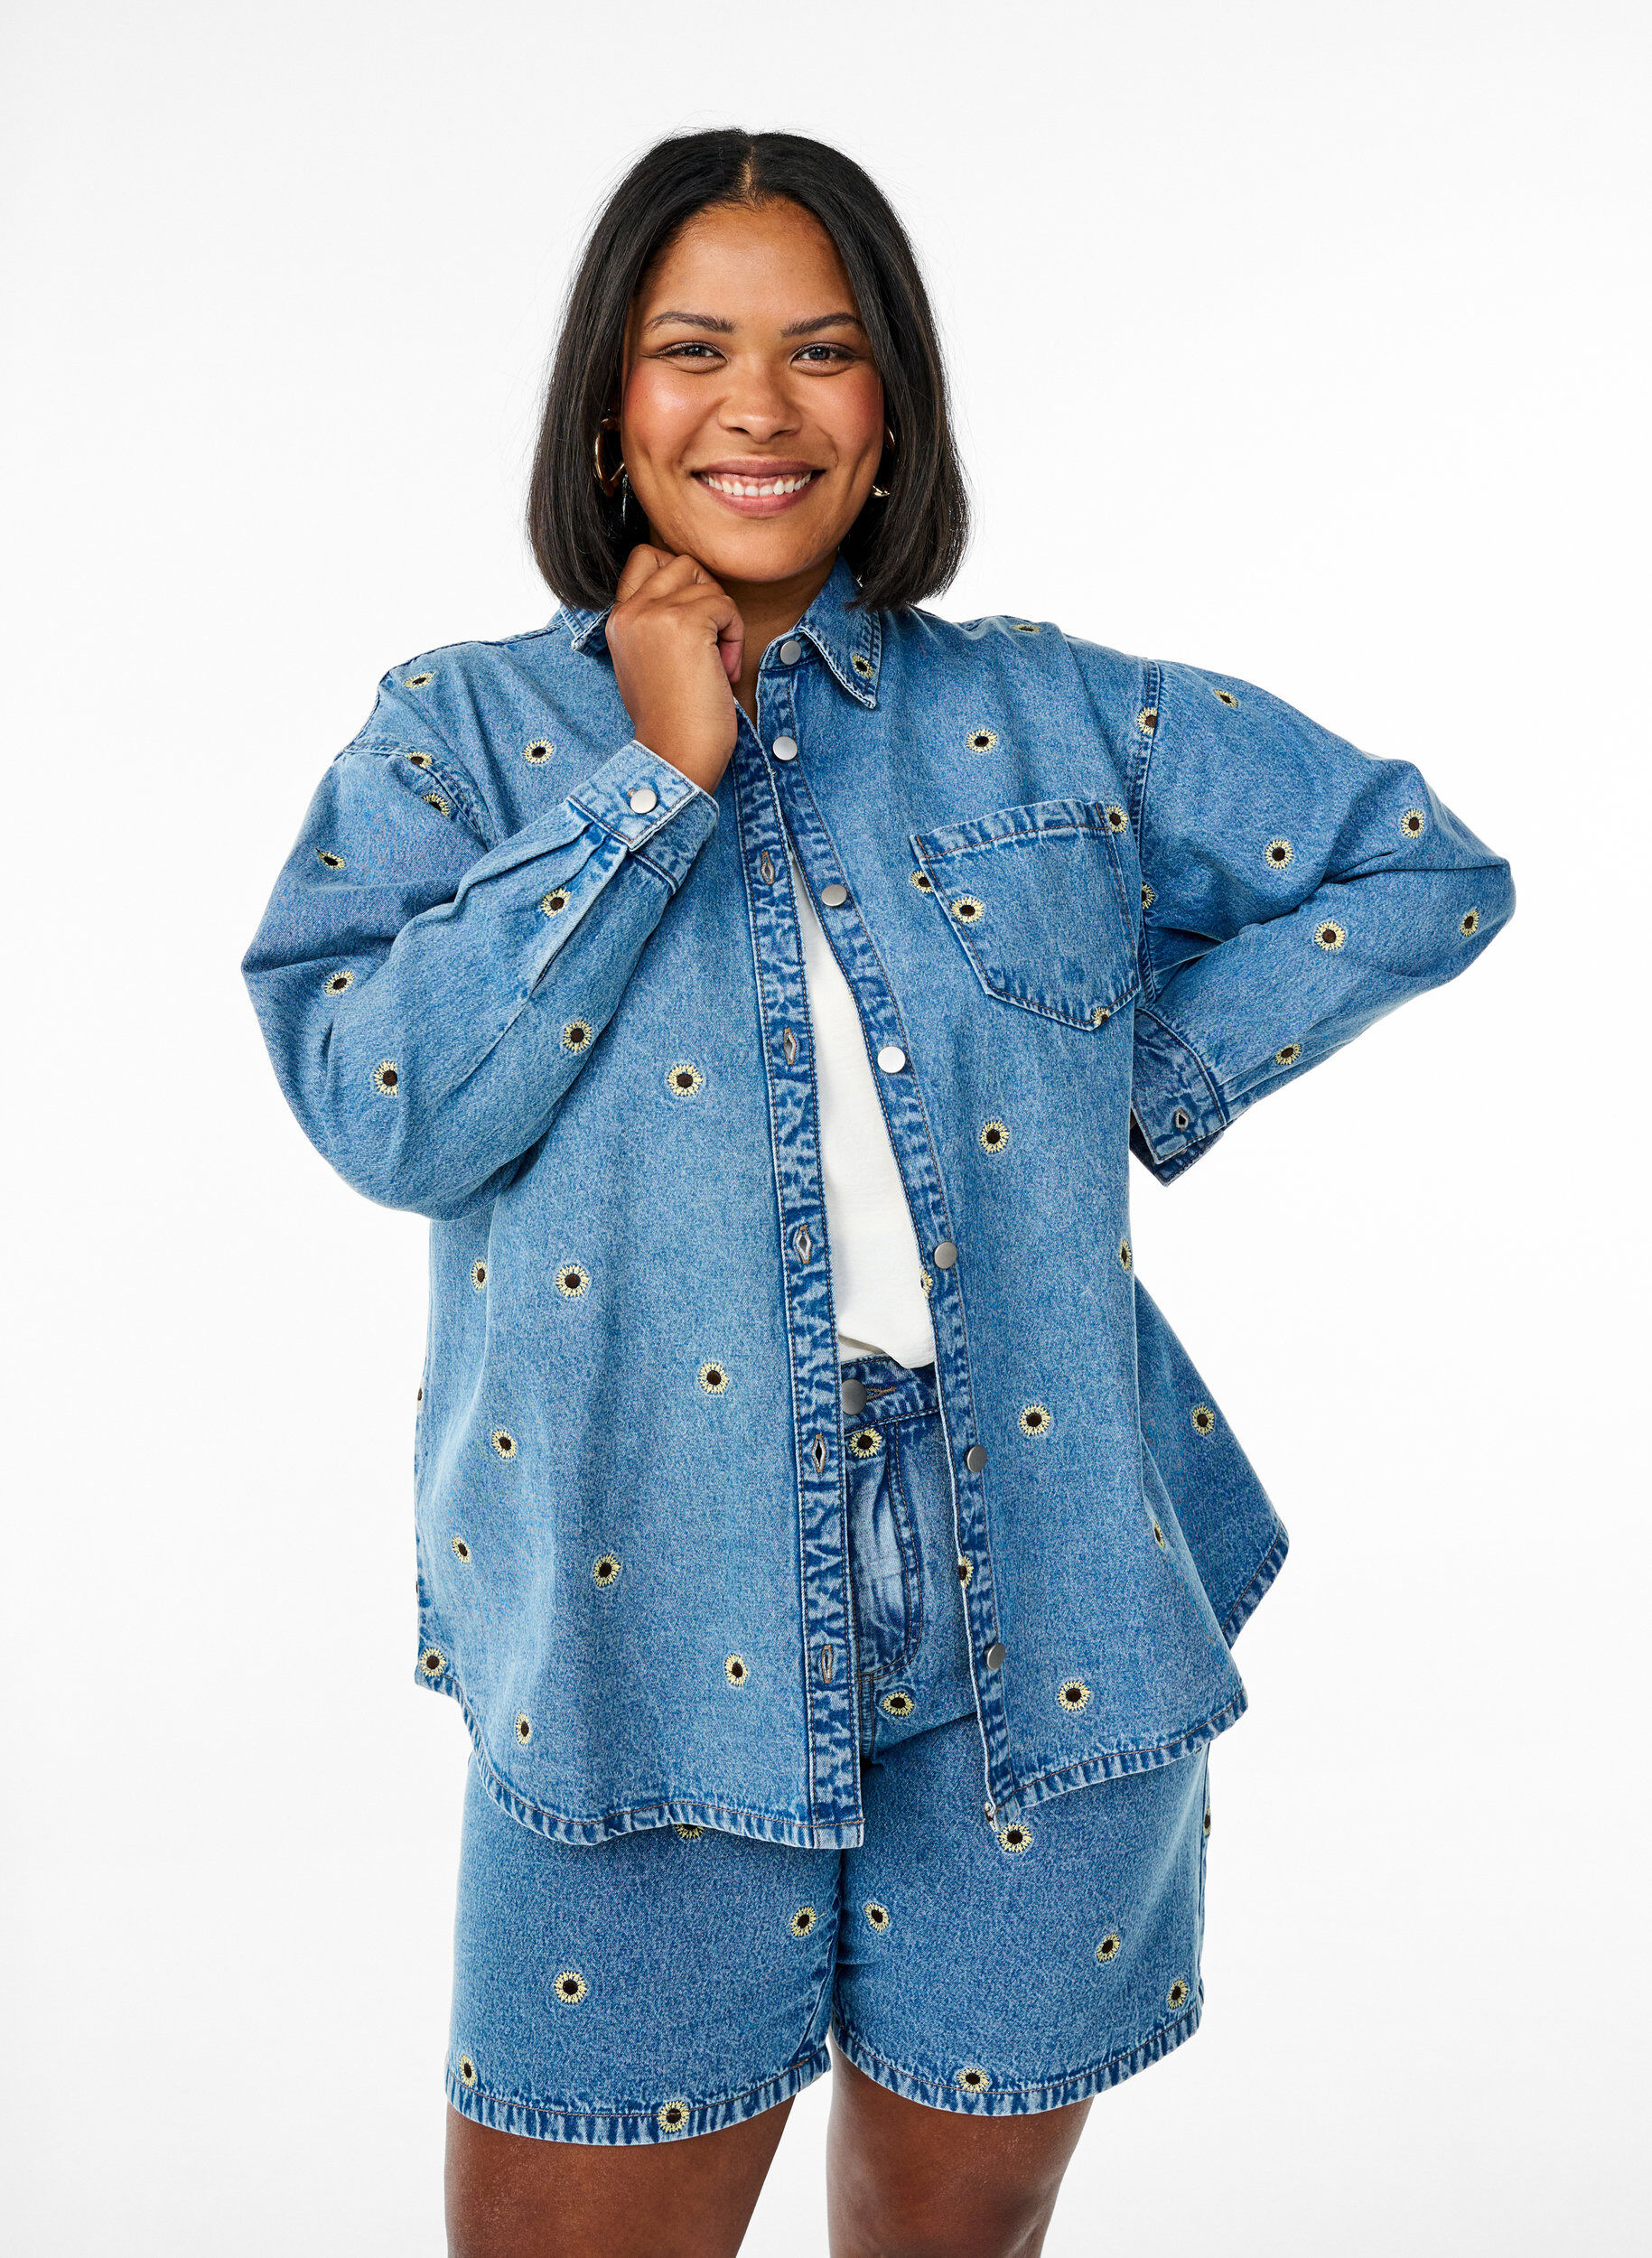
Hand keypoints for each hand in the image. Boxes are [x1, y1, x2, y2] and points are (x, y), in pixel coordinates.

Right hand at [605, 545, 743, 795]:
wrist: (674, 756)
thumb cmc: (673, 720)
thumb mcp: (650, 661)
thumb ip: (659, 621)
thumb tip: (697, 586)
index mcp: (618, 619)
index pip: (646, 556)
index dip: (680, 579)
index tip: (694, 623)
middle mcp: (630, 611)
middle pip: (683, 563)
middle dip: (708, 598)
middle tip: (709, 644)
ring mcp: (654, 615)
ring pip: (707, 583)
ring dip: (724, 621)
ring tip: (715, 664)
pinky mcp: (684, 624)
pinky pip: (725, 605)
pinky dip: (734, 636)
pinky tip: (722, 672)